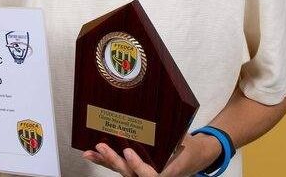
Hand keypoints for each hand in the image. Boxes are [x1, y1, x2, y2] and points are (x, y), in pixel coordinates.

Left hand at [83, 134, 220, 176]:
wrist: (193, 158)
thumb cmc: (187, 146)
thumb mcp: (184, 137)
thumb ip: (174, 131)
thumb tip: (166, 114)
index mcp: (167, 170)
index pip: (151, 174)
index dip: (138, 165)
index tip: (128, 152)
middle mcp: (153, 175)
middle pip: (131, 173)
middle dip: (115, 160)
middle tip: (103, 146)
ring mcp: (141, 174)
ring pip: (122, 171)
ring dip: (106, 161)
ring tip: (92, 152)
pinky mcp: (134, 170)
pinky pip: (120, 168)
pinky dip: (106, 161)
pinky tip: (93, 154)